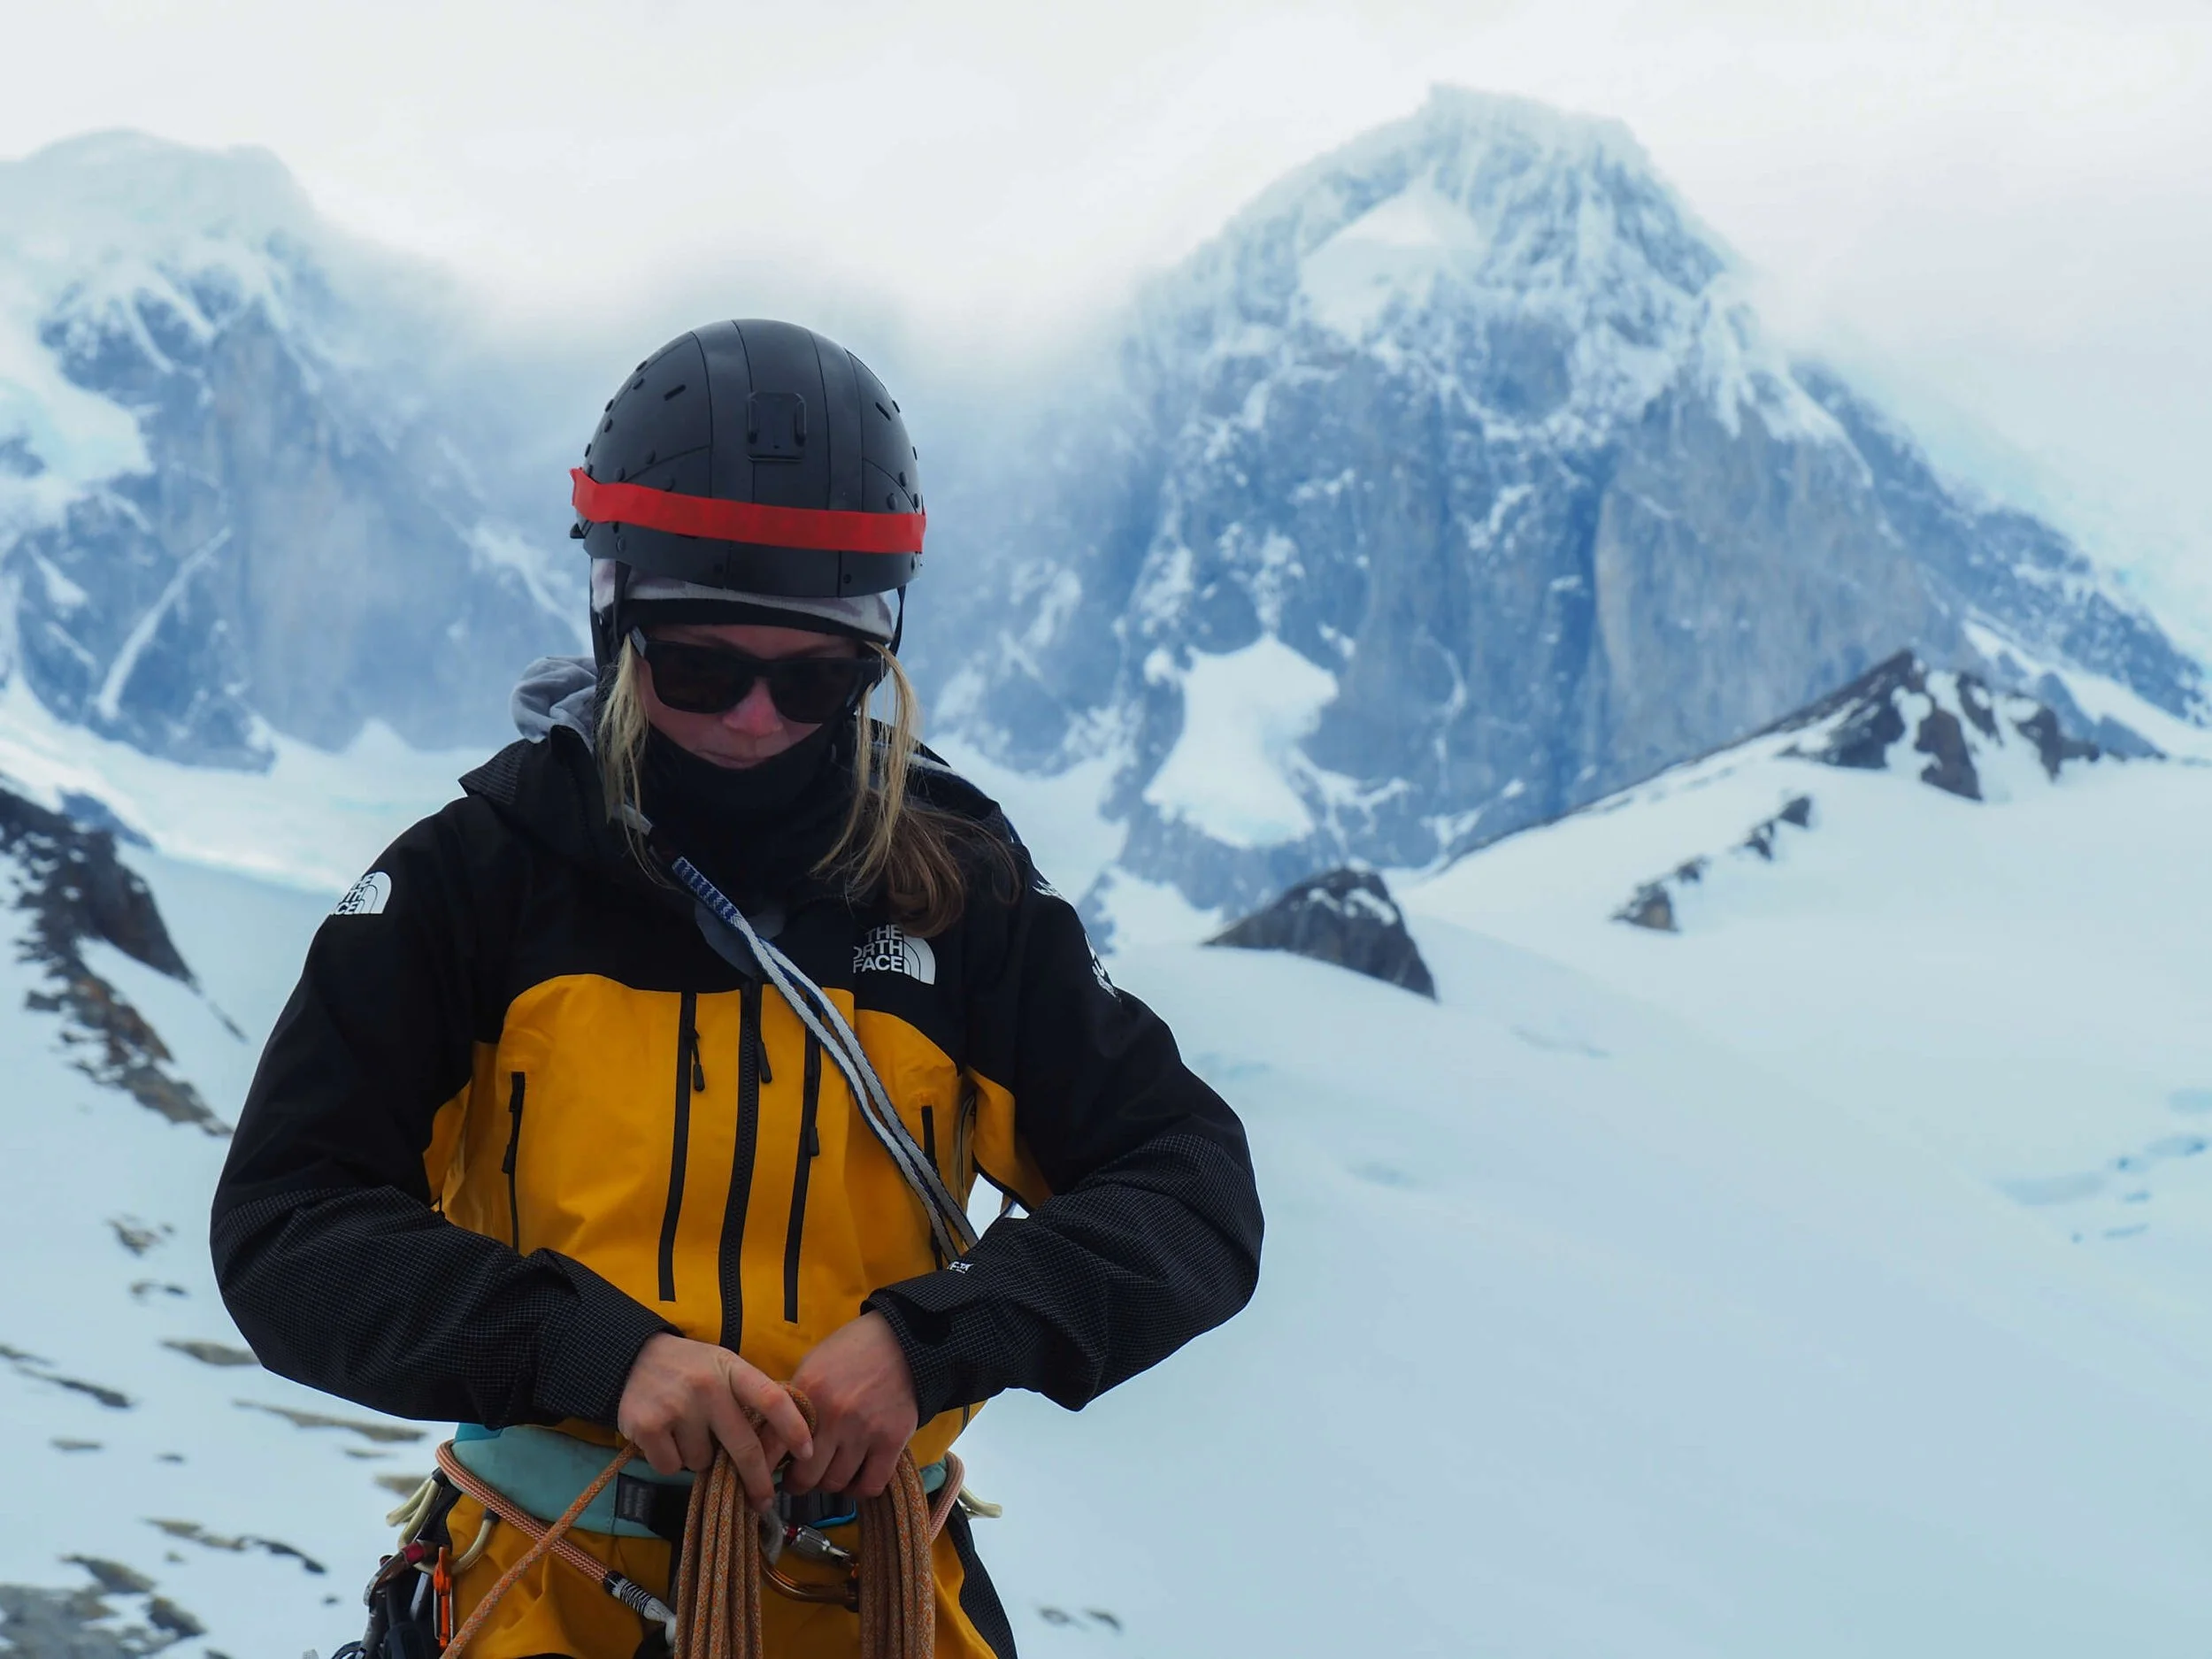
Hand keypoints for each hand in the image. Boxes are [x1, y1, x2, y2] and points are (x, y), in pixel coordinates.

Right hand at [616, 1333, 813, 1513]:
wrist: (632, 1357)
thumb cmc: (690, 1368)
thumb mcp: (724, 1367)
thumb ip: (747, 1397)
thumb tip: (778, 1445)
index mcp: (732, 1369)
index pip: (771, 1398)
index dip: (793, 1428)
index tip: (808, 1452)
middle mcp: (707, 1387)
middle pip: (744, 1446)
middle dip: (758, 1480)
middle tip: (765, 1501)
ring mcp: (676, 1407)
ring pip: (703, 1462)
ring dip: (699, 1457)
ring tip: (685, 1430)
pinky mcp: (648, 1428)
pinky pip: (672, 1467)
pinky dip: (669, 1460)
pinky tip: (664, 1436)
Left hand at [782, 1313, 918, 1499]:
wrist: (902, 1340)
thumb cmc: (851, 1352)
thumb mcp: (811, 1366)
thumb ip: (794, 1403)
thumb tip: (773, 1440)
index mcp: (807, 1394)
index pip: (771, 1446)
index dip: (763, 1468)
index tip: (764, 1476)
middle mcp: (833, 1416)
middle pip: (805, 1476)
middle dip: (798, 1483)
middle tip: (798, 1479)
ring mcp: (864, 1430)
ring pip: (836, 1483)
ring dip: (829, 1483)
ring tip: (829, 1473)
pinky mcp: (892, 1440)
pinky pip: (870, 1484)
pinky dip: (859, 1488)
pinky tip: (855, 1478)